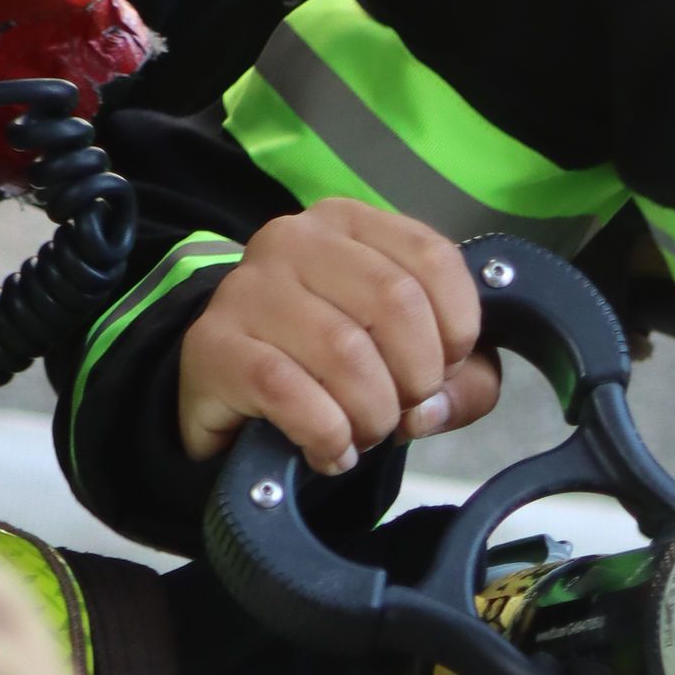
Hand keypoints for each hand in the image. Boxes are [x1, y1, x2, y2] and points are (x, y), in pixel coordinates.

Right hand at [177, 195, 500, 469]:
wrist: (228, 392)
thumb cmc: (330, 364)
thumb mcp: (412, 359)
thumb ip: (462, 379)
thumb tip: (435, 407)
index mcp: (350, 223)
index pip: (433, 258)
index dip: (457, 329)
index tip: (444, 371)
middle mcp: (295, 239)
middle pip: (394, 301)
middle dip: (417, 377)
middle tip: (404, 413)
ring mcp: (247, 286)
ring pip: (344, 350)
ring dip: (372, 414)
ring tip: (365, 434)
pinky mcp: (212, 342)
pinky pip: (288, 391)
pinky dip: (327, 434)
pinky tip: (331, 452)